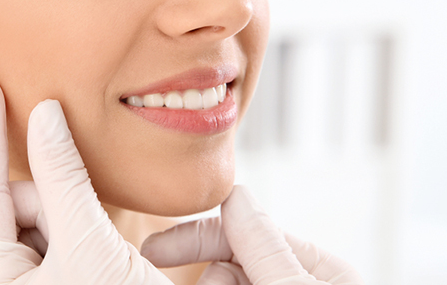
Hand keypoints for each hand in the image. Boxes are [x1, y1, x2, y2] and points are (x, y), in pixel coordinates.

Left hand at [0, 76, 173, 283]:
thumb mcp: (90, 247)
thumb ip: (64, 179)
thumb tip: (46, 113)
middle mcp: (4, 279)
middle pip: (19, 204)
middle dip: (56, 198)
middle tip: (94, 225)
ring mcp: (29, 280)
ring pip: (45, 215)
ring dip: (76, 216)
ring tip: (107, 252)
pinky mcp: (55, 278)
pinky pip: (61, 231)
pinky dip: (83, 227)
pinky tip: (109, 253)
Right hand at [140, 185, 364, 284]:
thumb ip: (264, 248)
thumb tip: (233, 194)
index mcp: (317, 269)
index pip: (245, 232)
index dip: (194, 237)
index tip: (152, 249)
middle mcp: (294, 282)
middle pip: (228, 262)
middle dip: (200, 271)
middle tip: (162, 277)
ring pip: (220, 283)